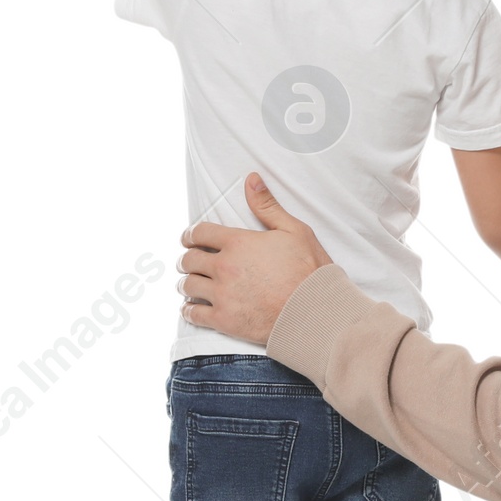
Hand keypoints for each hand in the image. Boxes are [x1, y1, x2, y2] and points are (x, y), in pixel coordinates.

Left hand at [178, 174, 332, 344]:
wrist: (314, 311)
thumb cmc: (309, 271)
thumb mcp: (294, 230)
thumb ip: (268, 206)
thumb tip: (251, 180)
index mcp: (238, 243)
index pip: (201, 232)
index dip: (191, 234)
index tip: (188, 238)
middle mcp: (225, 267)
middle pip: (190, 259)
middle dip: (187, 259)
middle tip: (187, 262)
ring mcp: (222, 294)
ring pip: (189, 286)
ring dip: (186, 283)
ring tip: (188, 284)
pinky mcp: (224, 320)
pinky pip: (195, 314)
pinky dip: (189, 310)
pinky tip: (190, 309)